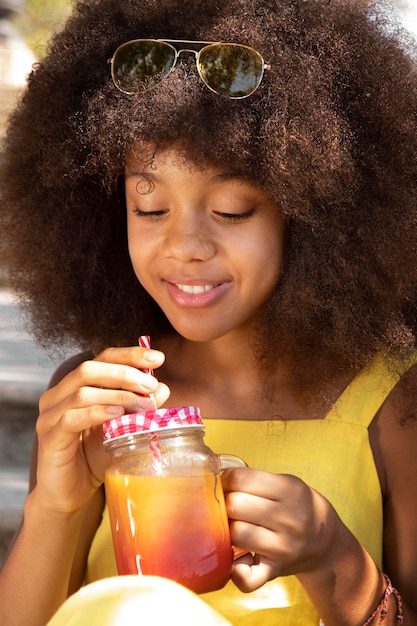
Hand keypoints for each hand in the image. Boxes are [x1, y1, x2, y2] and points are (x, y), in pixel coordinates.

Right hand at [34, 346, 169, 513]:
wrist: (71, 495)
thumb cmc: (95, 458)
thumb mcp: (123, 429)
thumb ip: (139, 407)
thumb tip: (162, 387)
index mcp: (75, 386)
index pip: (102, 358)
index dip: (130, 354)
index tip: (158, 358)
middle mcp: (58, 396)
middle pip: (89, 369)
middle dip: (124, 373)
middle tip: (150, 384)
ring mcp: (50, 416)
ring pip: (82, 392)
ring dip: (117, 395)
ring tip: (143, 403)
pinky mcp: (49, 437)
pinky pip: (72, 418)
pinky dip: (97, 413)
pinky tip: (118, 415)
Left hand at [222, 468, 340, 592]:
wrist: (325, 541)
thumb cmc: (296, 506)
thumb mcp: (286, 483)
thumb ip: (255, 480)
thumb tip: (216, 479)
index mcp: (291, 490)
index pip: (241, 479)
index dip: (226, 479)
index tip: (226, 484)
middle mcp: (290, 519)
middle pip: (235, 505)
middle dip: (224, 503)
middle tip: (228, 505)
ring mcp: (283, 548)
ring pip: (236, 534)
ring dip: (227, 529)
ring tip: (233, 525)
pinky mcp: (275, 572)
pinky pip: (247, 578)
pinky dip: (236, 572)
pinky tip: (236, 560)